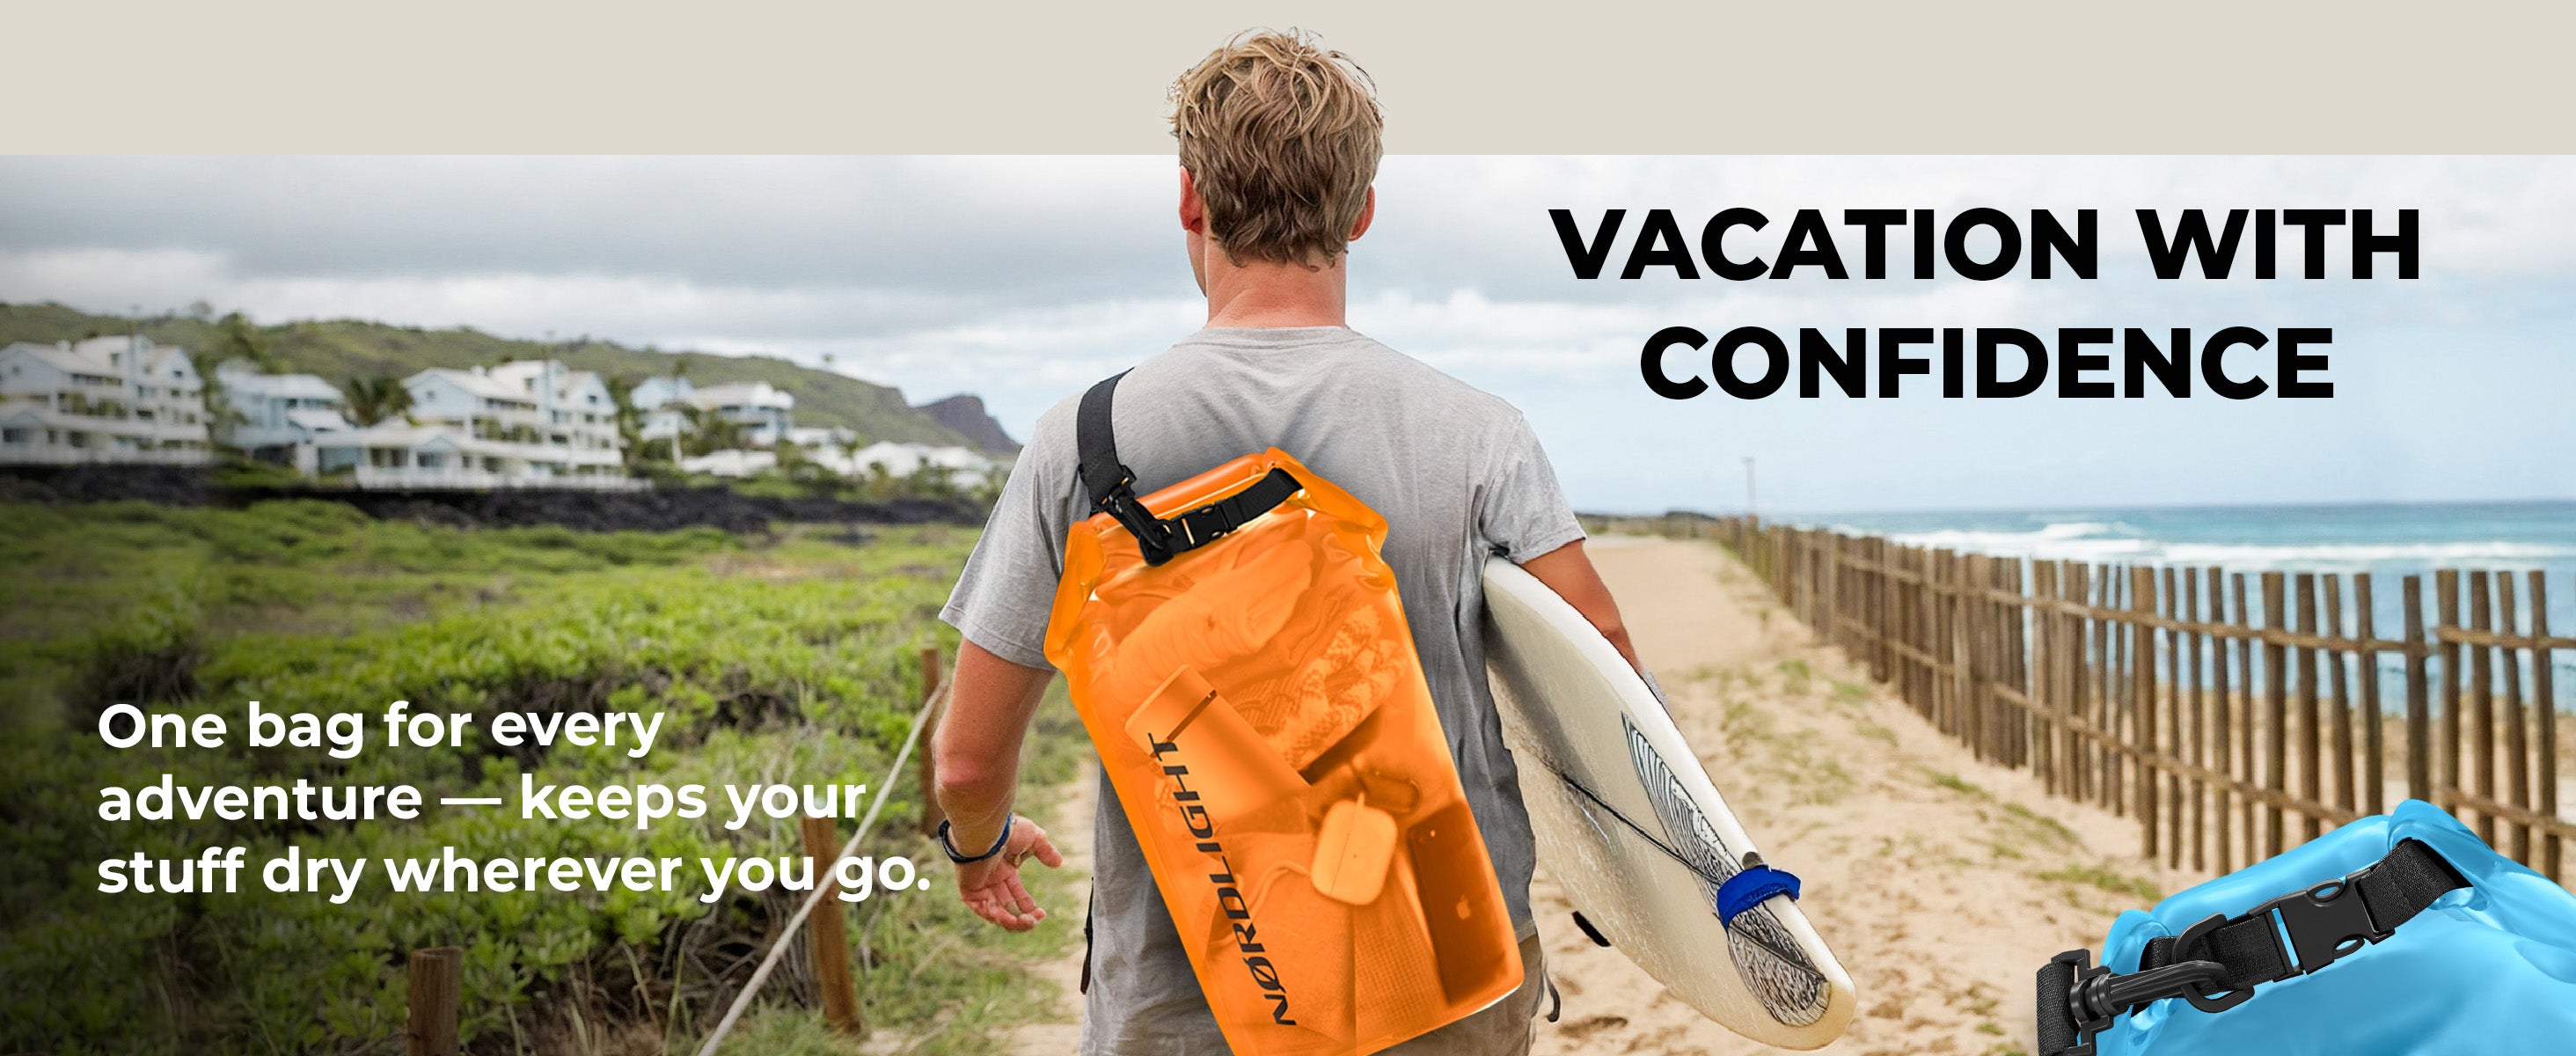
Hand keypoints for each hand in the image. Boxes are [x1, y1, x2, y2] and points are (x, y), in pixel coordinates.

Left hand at [952, 814, 1063, 930]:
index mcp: (1004, 869)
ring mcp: (979, 884)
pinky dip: (994, 916)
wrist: (985, 829)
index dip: (1028, 906)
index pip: (1016, 893)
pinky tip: (1008, 919)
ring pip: (995, 911)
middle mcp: (991, 879)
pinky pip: (980, 909)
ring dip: (1010, 920)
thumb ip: (1046, 851)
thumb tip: (1059, 863)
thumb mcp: (1034, 838)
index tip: (1041, 913)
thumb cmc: (1008, 830)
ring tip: (1025, 923)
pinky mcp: (968, 889)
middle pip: (1007, 906)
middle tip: (1034, 921)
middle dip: (1022, 916)